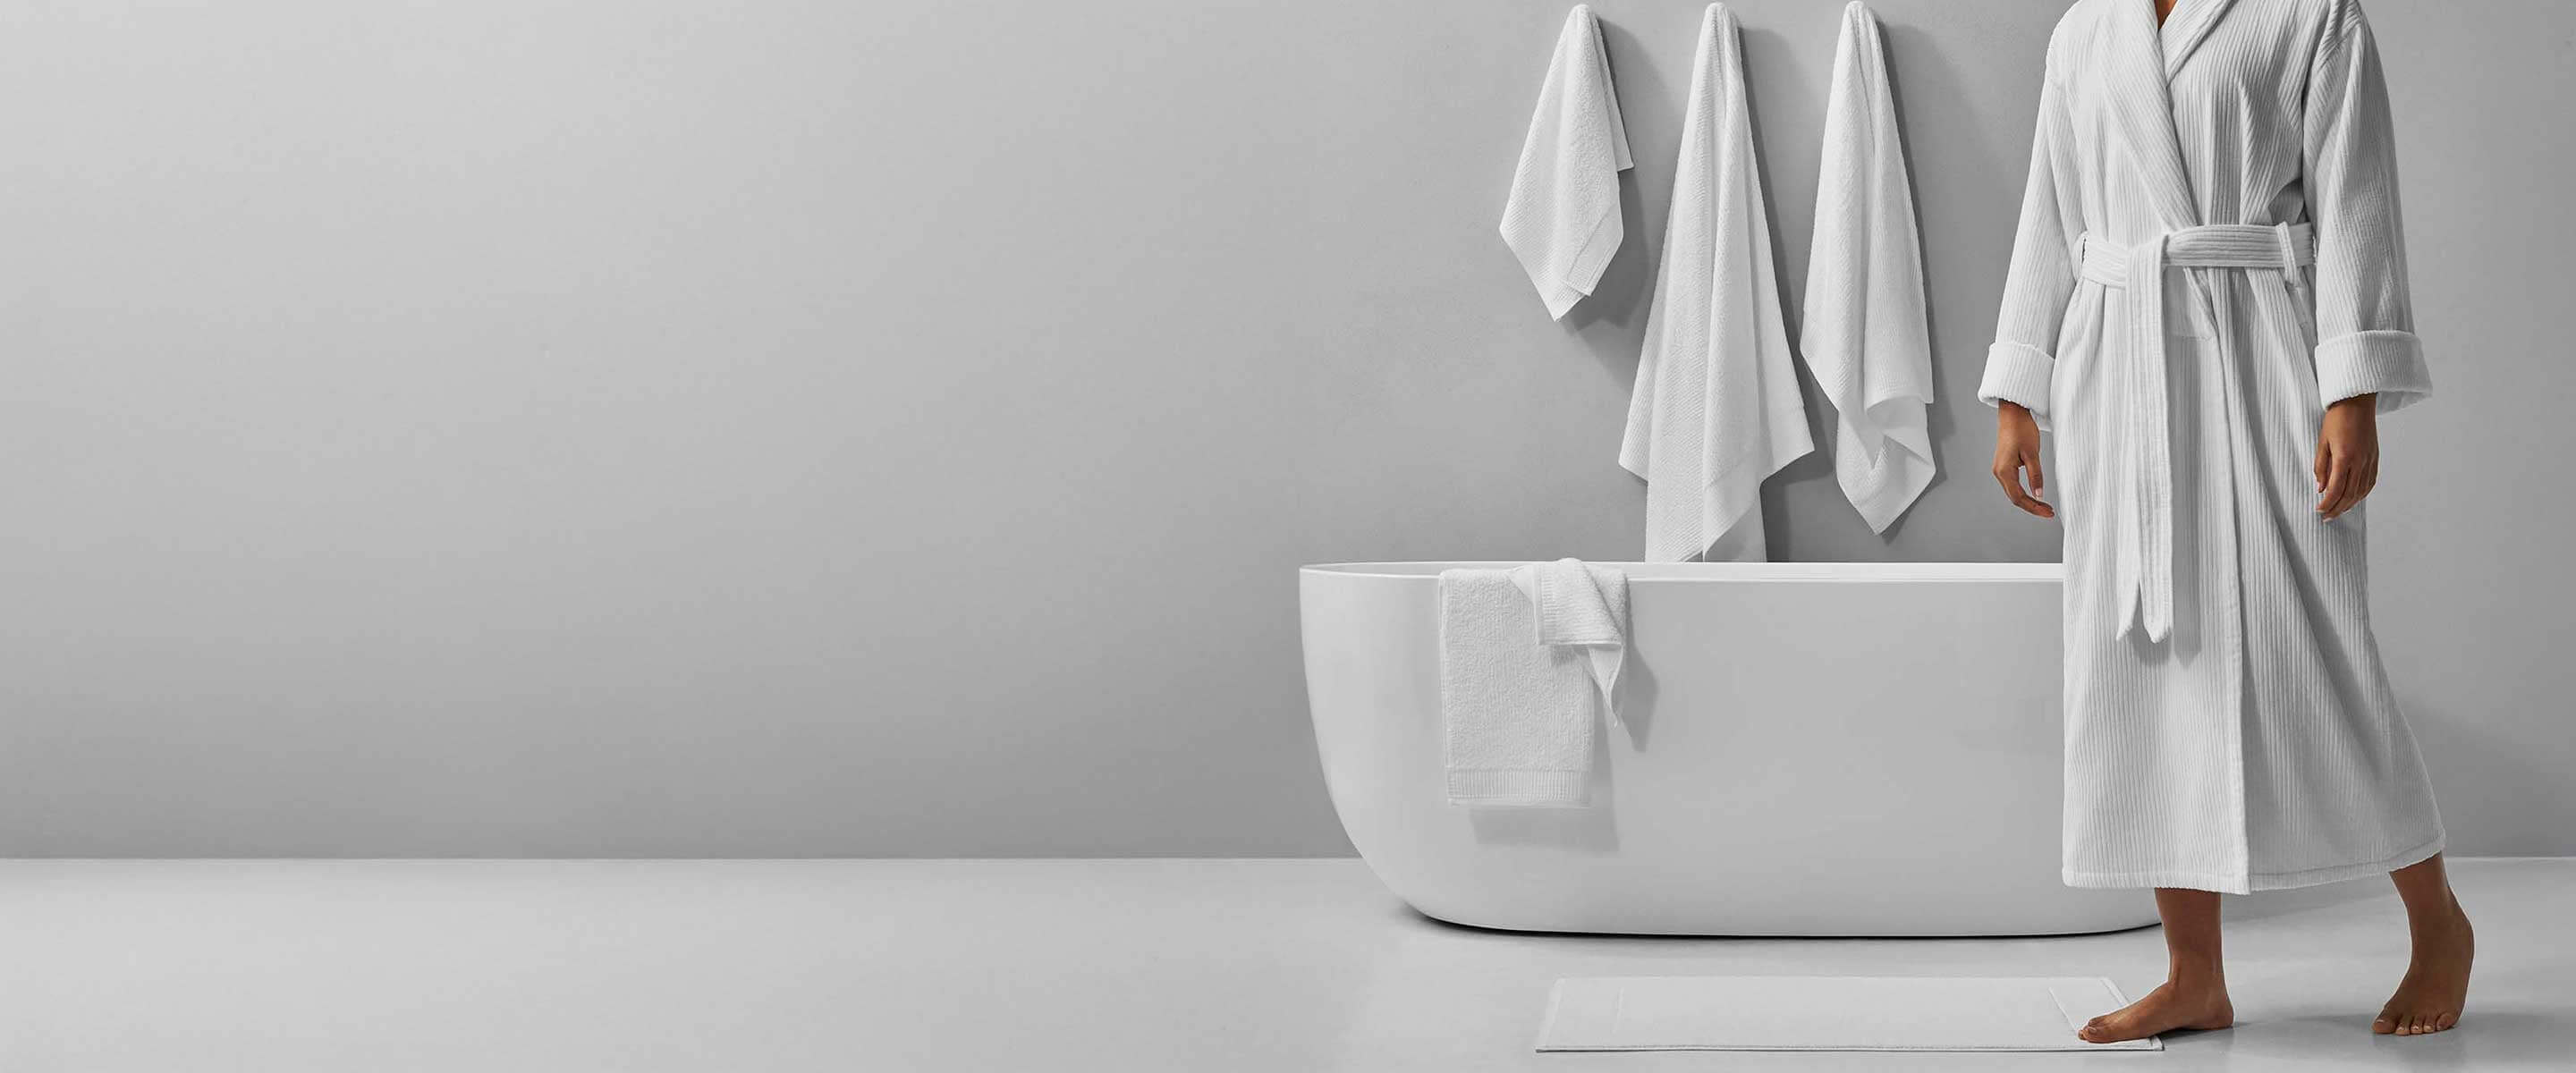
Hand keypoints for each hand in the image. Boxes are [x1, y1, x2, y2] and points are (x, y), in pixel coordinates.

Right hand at [1992, 402, 2053, 518]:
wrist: (2012, 414)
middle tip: (2049, 513)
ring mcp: (2000, 470)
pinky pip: (2013, 485)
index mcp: (2003, 471)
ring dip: (2029, 501)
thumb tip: (2039, 494)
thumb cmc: (2021, 429)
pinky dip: (2024, 493)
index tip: (2048, 512)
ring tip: (2044, 507)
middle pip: (2015, 498)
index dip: (2034, 507)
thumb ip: (2035, 475)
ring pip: (2014, 493)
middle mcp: (1999, 473)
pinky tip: (2035, 495)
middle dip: (2032, 507)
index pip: (2018, 497)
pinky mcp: (2004, 466)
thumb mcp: (2032, 453)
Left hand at [2316, 394, 2379, 520]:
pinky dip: (2361, 494)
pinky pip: (2370, 482)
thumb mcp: (2321, 443)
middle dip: (2337, 508)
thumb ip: (2320, 466)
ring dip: (2349, 504)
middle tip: (2326, 517)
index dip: (2327, 503)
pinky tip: (2353, 499)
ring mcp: (2370, 460)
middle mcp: (2361, 461)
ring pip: (2361, 490)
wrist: (2357, 403)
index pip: (2336, 488)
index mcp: (2345, 457)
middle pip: (2349, 494)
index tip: (2319, 510)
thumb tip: (2320, 488)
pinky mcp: (2375, 458)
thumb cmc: (2336, 420)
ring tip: (2338, 511)